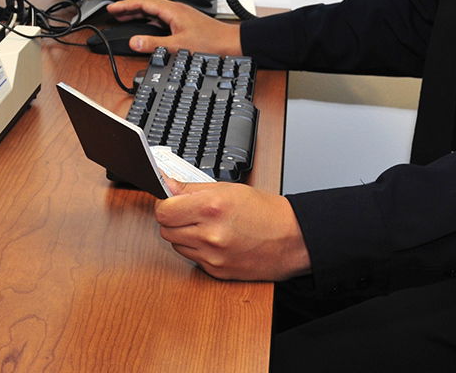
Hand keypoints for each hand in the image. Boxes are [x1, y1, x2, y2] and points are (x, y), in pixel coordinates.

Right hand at [105, 0, 242, 56]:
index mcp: (172, 10)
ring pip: (153, 9)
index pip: (142, 2)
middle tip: (114, 12)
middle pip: (146, 3)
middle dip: (128, 6)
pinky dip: (148, 19)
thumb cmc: (212, 43)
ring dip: (138, 12)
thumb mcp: (179, 46)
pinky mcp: (183, 21)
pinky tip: (145, 27)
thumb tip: (134, 42)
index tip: (112, 8)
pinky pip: (160, 16)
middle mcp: (175, 9)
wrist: (232, 43)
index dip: (125, 4)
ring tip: (124, 18)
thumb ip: (154, 44)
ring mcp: (179, 15)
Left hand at [154, 178, 309, 280]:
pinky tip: (214, 240)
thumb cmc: (264, 211)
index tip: (169, 201)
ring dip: (183, 234)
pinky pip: (192, 258)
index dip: (164, 204)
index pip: (163, 210)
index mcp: (211, 207)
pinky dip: (197, 249)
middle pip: (165, 229)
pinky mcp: (217, 271)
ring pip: (176, 244)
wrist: (292, 239)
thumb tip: (165, 184)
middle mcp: (210, 234)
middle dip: (172, 219)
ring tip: (204, 225)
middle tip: (187, 212)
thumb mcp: (227, 188)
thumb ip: (191, 188)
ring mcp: (213, 256)